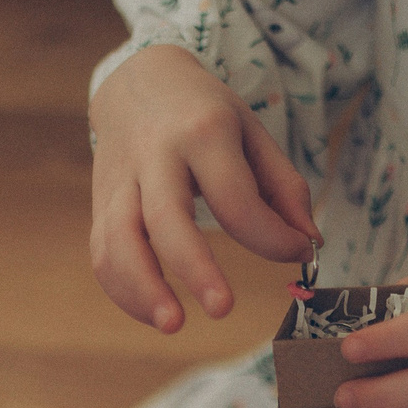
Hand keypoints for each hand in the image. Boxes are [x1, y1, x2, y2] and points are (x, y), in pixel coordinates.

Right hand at [89, 45, 320, 332]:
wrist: (137, 82)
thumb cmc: (205, 114)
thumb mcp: (253, 132)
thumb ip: (284, 188)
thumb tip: (307, 246)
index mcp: (202, 133)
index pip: (235, 198)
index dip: (271, 237)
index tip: (297, 255)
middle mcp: (155, 156)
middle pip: (166, 218)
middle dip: (194, 268)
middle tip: (224, 310)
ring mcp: (120, 181)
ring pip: (118, 241)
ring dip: (141, 289)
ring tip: (174, 325)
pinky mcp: (100, 204)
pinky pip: (102, 254)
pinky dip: (124, 290)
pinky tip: (155, 313)